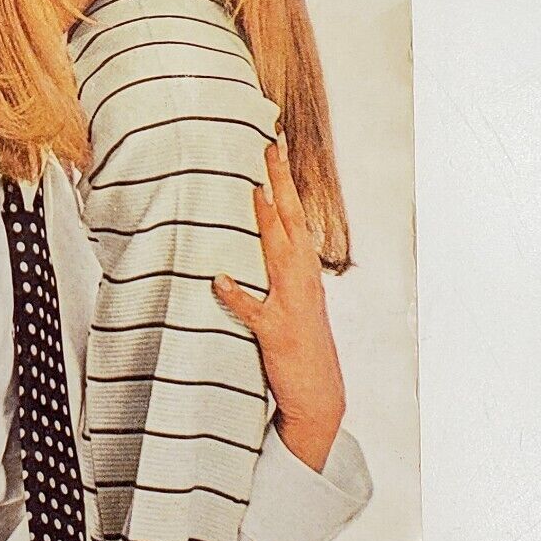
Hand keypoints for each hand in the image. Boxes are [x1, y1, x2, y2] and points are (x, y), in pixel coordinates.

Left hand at [212, 133, 345, 471]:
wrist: (320, 396)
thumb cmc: (300, 345)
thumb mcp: (289, 301)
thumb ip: (272, 269)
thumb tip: (246, 238)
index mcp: (303, 269)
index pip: (293, 214)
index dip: (284, 179)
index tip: (274, 144)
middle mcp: (302, 280)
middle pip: (290, 221)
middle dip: (279, 182)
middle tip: (269, 145)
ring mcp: (290, 304)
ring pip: (279, 254)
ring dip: (267, 222)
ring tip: (253, 189)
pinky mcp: (275, 333)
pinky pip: (253, 312)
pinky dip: (237, 295)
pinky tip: (220, 279)